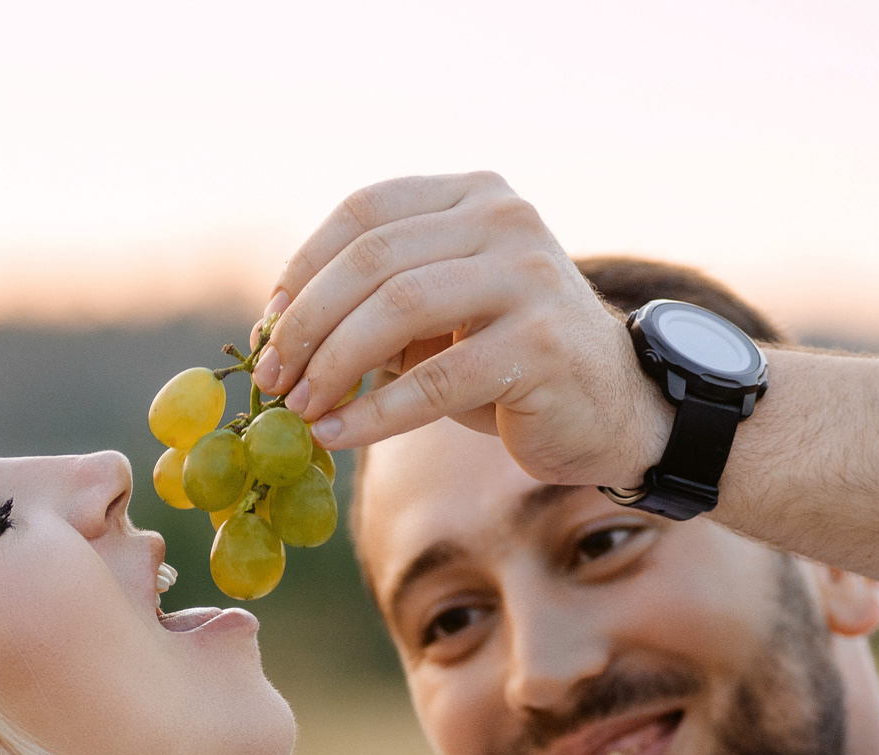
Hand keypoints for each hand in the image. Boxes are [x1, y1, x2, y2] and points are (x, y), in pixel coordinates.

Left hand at [254, 173, 671, 490]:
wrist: (610, 406)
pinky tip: (338, 435)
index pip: (367, 210)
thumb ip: (377, 300)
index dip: (305, 268)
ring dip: (333, 365)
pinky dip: (374, 412)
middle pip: (373, 259)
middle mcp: (506, 220)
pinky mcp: (539, 346)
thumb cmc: (506, 361)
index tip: (267, 325)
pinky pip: (433, 380)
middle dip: (307, 324)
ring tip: (300, 410)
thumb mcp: (440, 312)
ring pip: (397, 310)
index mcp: (475, 195)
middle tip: (272, 379)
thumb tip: (277, 328)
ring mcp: (528, 278)